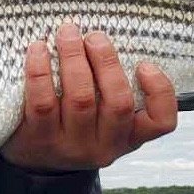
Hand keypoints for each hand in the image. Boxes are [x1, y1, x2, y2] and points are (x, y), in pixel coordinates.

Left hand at [1, 23, 177, 170]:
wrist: (33, 159)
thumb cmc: (74, 125)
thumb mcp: (103, 118)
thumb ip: (113, 88)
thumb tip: (109, 39)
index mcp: (128, 136)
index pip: (161, 122)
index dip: (160, 92)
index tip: (145, 65)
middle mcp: (104, 146)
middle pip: (118, 103)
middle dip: (107, 62)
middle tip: (94, 37)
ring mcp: (72, 145)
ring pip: (80, 99)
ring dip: (74, 58)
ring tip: (67, 34)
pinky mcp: (39, 139)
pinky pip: (42, 101)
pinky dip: (41, 71)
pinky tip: (38, 49)